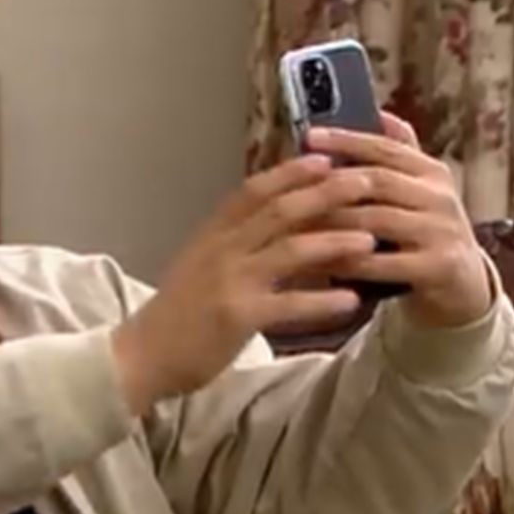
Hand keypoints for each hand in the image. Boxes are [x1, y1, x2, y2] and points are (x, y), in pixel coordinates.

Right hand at [112, 154, 376, 413]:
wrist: (142, 354)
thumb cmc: (175, 313)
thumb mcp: (200, 266)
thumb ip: (233, 245)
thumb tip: (278, 229)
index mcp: (212, 235)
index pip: (253, 191)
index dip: (291, 173)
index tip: (325, 159)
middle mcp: (221, 250)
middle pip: (280, 211)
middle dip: (325, 193)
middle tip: (365, 182)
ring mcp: (229, 281)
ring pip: (289, 250)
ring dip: (334, 242)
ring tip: (371, 239)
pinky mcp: (237, 316)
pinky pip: (288, 305)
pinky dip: (322, 301)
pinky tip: (353, 301)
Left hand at [306, 112, 491, 328]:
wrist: (463, 287)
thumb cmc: (425, 234)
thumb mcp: (417, 192)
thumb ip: (398, 157)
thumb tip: (376, 114)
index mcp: (431, 171)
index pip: (385, 147)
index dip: (346, 140)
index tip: (308, 136)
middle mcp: (440, 196)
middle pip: (378, 180)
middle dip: (332, 182)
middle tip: (292, 187)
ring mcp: (442, 231)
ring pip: (376, 219)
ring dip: (332, 222)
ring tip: (295, 225)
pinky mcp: (439, 267)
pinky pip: (383, 262)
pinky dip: (348, 261)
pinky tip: (318, 262)